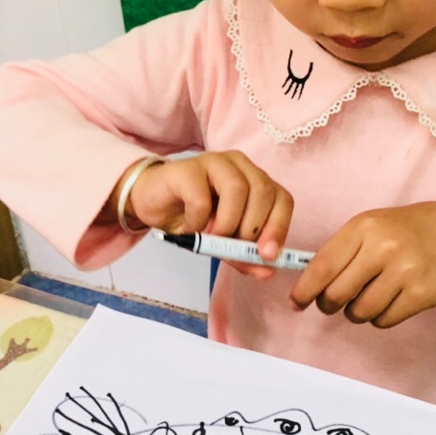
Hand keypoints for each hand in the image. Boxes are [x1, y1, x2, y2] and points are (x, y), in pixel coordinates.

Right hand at [113, 151, 293, 278]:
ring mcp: (214, 162)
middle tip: (234, 248)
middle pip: (263, 191)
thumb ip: (245, 255)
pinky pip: (201, 199)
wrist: (153, 204)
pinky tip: (189, 228)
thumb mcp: (224, 243)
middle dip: (253, 228)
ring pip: (237, 190)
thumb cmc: (194, 219)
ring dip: (228, 224)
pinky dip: (198, 222)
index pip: (282, 199)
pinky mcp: (187, 169)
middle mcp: (240, 166)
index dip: (279, 227)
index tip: (267, 255)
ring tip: (212, 238)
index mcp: (255, 180)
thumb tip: (268, 272)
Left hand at [291, 202, 435, 327]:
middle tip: (334, 303)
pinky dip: (380, 318)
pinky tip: (391, 300)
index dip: (305, 290)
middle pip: (337, 294)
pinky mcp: (421, 294)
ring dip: (357, 313)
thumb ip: (342, 251)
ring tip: (369, 297)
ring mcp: (404, 271)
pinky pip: (383, 320)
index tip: (297, 303)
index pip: (323, 266)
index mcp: (364, 226)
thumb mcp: (374, 226)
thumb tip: (309, 285)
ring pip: (359, 312)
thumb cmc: (409, 231)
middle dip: (330, 304)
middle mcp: (383, 247)